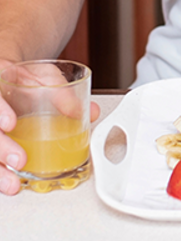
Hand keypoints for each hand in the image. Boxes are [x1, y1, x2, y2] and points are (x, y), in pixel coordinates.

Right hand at [0, 58, 99, 196]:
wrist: (10, 77)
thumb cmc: (25, 78)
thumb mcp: (44, 77)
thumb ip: (63, 93)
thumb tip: (90, 112)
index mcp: (0, 82)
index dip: (0, 112)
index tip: (11, 124)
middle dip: (2, 149)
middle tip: (20, 160)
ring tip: (13, 183)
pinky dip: (0, 171)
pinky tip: (9, 182)